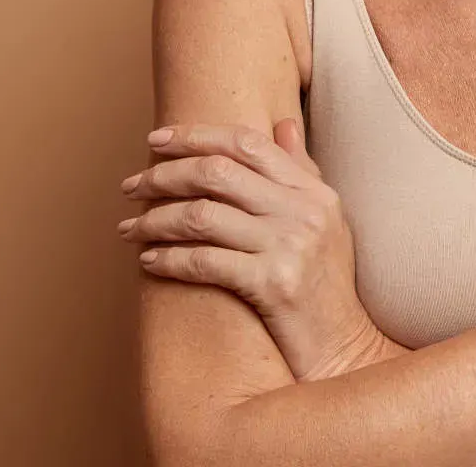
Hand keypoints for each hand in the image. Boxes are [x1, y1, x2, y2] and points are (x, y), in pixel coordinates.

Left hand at [118, 116, 393, 380]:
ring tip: (129, 227)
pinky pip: (204, 261)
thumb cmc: (327, 290)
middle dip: (164, 174)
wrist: (345, 352)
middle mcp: (305, 211)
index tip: (158, 138)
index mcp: (315, 191)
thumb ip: (302, 172)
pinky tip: (148, 260)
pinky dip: (168, 259)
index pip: (248, 143)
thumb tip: (283, 124)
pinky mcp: (274, 284)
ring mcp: (291, 246)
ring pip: (202, 215)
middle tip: (131, 186)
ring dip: (155, 219)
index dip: (197, 135)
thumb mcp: (327, 222)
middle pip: (218, 172)